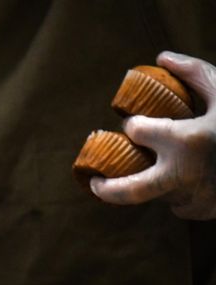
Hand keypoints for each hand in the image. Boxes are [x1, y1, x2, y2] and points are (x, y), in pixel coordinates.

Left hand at [91, 52, 215, 218]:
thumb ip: (194, 74)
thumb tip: (161, 58)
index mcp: (189, 139)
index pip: (137, 131)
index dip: (133, 125)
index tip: (134, 124)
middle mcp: (186, 173)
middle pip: (129, 190)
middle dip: (105, 189)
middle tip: (95, 181)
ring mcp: (195, 197)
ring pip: (155, 195)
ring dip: (154, 182)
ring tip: (166, 165)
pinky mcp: (204, 211)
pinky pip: (179, 204)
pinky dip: (178, 192)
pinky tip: (188, 178)